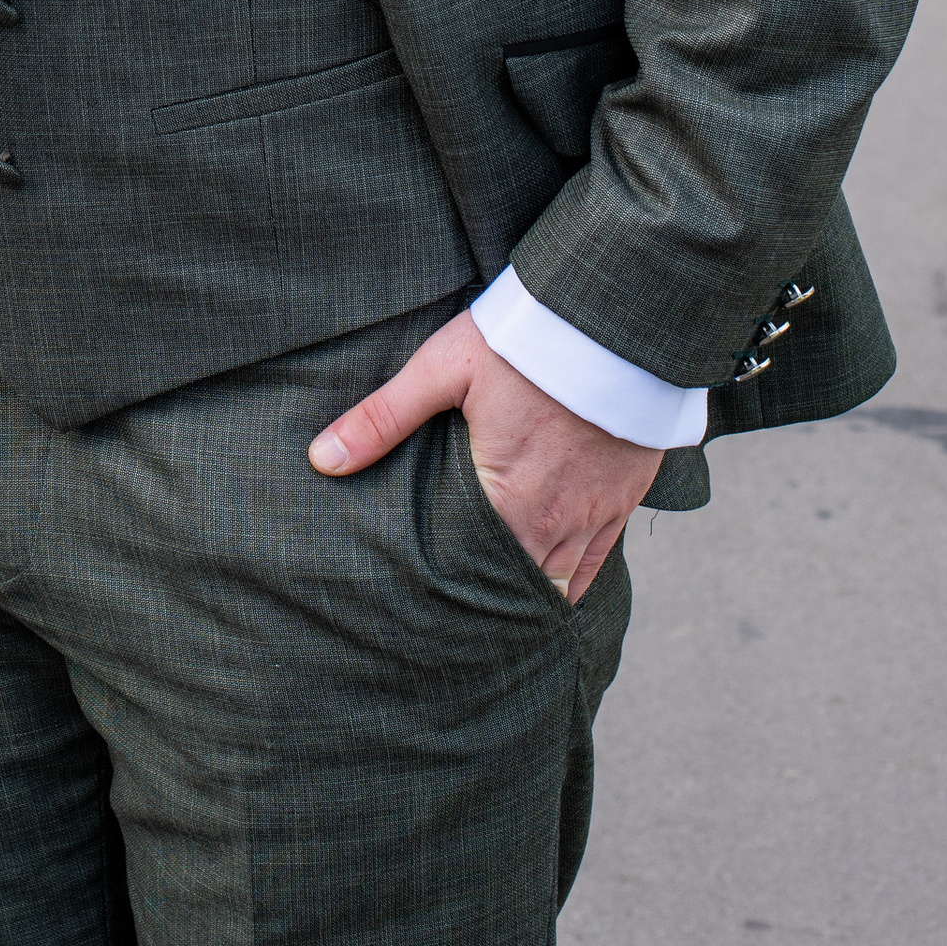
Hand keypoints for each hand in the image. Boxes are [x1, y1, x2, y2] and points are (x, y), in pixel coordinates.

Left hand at [307, 309, 658, 600]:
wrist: (612, 321)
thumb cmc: (522, 342)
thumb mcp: (442, 370)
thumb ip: (383, 418)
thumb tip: (322, 458)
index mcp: (507, 500)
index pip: (474, 575)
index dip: (451, 600)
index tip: (423, 614)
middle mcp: (555, 521)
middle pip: (518, 587)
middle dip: (486, 604)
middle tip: (453, 624)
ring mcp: (596, 513)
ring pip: (561, 582)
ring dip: (528, 595)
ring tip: (494, 614)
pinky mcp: (625, 497)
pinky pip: (598, 560)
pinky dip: (573, 580)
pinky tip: (553, 589)